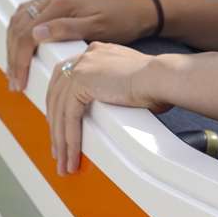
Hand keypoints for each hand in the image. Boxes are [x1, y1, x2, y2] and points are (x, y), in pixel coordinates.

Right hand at [5, 0, 160, 91]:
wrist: (138, 9)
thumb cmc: (122, 20)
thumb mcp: (97, 28)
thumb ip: (65, 29)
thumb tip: (36, 34)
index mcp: (62, 2)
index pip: (27, 33)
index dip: (19, 59)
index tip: (20, 81)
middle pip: (19, 25)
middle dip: (13, 55)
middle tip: (15, 81)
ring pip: (20, 18)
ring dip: (12, 43)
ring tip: (14, 69)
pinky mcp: (59, 2)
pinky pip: (29, 15)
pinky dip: (20, 32)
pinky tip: (21, 48)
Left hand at [46, 42, 170, 174]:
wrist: (162, 78)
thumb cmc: (158, 83)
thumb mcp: (128, 82)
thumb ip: (113, 88)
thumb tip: (112, 109)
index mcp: (95, 54)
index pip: (66, 81)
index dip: (60, 107)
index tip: (59, 127)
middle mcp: (85, 57)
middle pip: (57, 96)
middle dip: (56, 127)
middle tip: (59, 151)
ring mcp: (81, 67)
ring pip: (60, 110)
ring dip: (61, 140)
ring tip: (65, 163)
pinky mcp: (81, 82)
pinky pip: (69, 117)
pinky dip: (70, 139)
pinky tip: (72, 156)